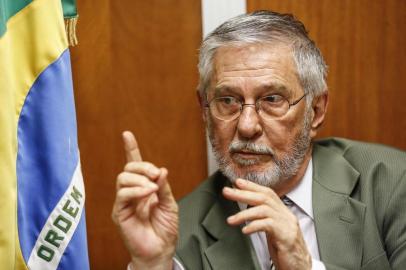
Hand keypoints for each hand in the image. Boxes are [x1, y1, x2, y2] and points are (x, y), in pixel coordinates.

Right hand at [112, 131, 178, 269]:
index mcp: (144, 187)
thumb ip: (164, 187)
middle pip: (128, 168)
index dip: (131, 149)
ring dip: (139, 178)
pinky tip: (148, 193)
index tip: (127, 135)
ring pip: (123, 178)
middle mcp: (132, 192)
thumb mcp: (170, 203)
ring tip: (152, 188)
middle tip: (155, 175)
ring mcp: (125, 202)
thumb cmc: (165, 228)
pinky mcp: (120, 212)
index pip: (135, 165)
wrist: (161, 249)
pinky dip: (136, 190)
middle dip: (142, 166)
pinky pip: (123, 194)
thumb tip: (160, 170)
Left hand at [223, 178, 310, 269]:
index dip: (252, 186)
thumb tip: (246, 211)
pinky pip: (268, 225)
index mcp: (283, 212)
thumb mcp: (273, 231)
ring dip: (244, 213)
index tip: (236, 182)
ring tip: (231, 220)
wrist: (300, 267)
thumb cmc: (285, 250)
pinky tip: (245, 230)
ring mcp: (287, 224)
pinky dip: (254, 225)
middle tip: (227, 192)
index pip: (267, 193)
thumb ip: (263, 219)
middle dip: (243, 193)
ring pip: (264, 210)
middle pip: (263, 198)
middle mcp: (286, 215)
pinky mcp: (286, 236)